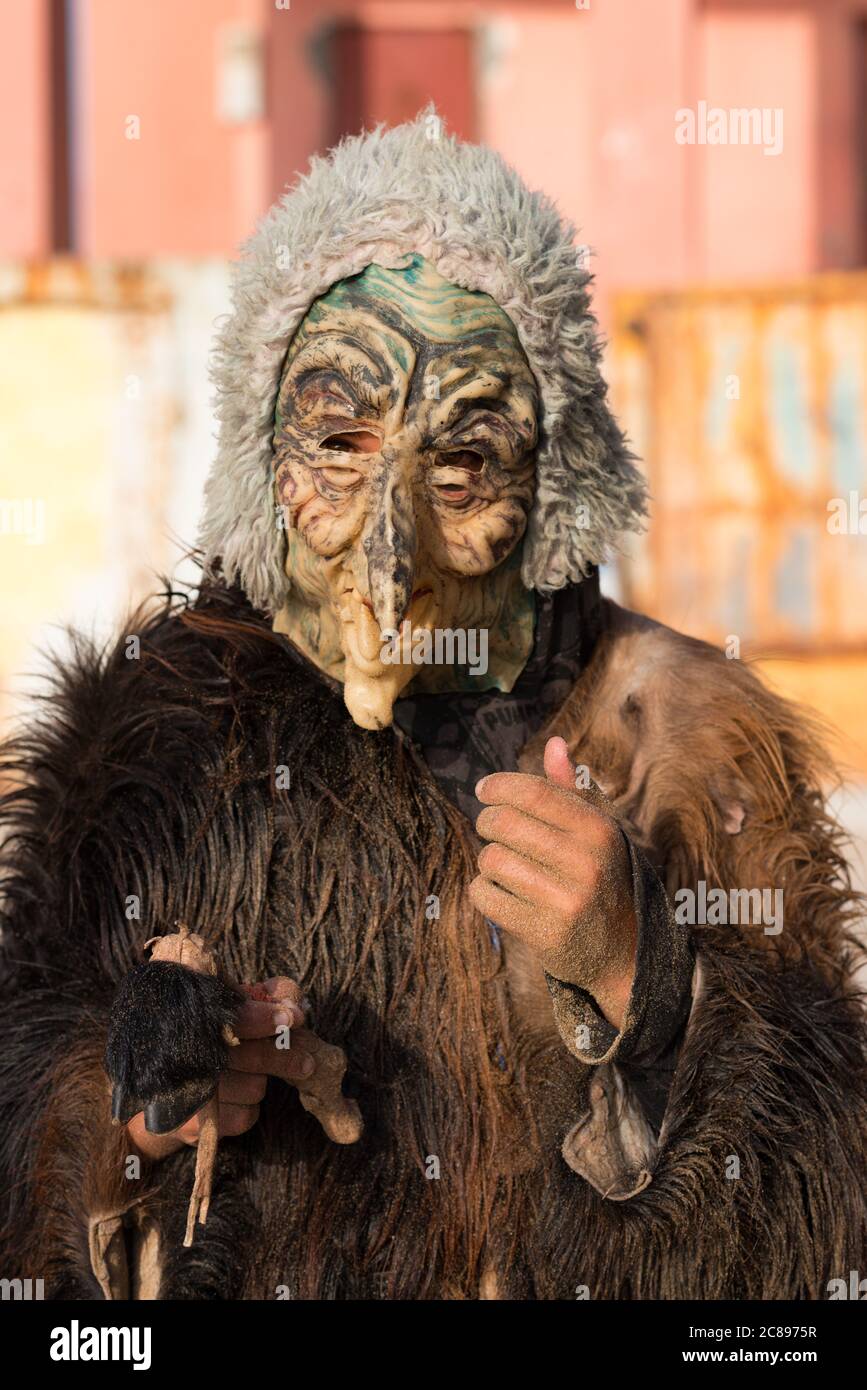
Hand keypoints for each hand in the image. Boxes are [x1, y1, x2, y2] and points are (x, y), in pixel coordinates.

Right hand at [127, 977, 315, 1160]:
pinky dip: (247, 1109)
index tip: (292, 1018)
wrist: (155, 1087)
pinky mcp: (186, 1124)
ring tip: (247, 1075)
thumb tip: (294, 1002)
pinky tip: (233, 1098)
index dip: (264, 1017)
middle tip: (308, 1062)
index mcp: (190, 1013)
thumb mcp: (226, 1003)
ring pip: (253, 1089)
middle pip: (250, 1057)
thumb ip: (263, 994)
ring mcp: (183, 1090)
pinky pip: (243, 1118)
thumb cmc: (204, 1035)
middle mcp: (182, 1051)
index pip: (232, 1016)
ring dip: (259, 1083)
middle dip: (284, 1057)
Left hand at [469, 736, 636, 1030]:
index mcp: (598, 830)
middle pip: (504, 823)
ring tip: (505, 866)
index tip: (484, 790)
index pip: (535, 792)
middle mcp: (586, 862)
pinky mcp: (545, 932)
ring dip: (488, 861)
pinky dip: (484, 891)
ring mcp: (566, 900)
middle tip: (492, 829)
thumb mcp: (594, 832)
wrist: (621, 951)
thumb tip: (554, 742)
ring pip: (491, 860)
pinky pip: (485, 896)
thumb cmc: (599, 878)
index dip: (500, 786)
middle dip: (487, 822)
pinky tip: (503, 893)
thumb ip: (570, 789)